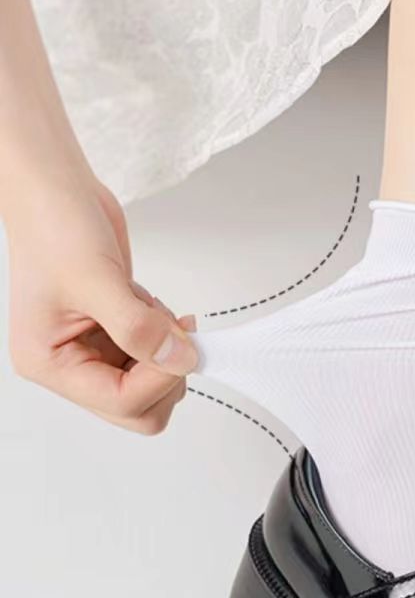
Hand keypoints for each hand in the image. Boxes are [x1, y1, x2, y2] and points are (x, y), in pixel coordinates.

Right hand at [5, 178, 197, 434]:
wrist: (55, 191)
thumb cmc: (53, 226)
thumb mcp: (96, 279)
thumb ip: (139, 327)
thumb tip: (181, 360)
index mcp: (49, 363)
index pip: (120, 402)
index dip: (160, 378)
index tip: (182, 344)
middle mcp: (69, 363)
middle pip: (137, 406)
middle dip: (165, 370)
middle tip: (175, 328)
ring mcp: (92, 348)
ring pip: (150, 380)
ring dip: (164, 345)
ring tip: (145, 302)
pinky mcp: (113, 329)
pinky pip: (153, 350)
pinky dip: (162, 329)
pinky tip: (144, 298)